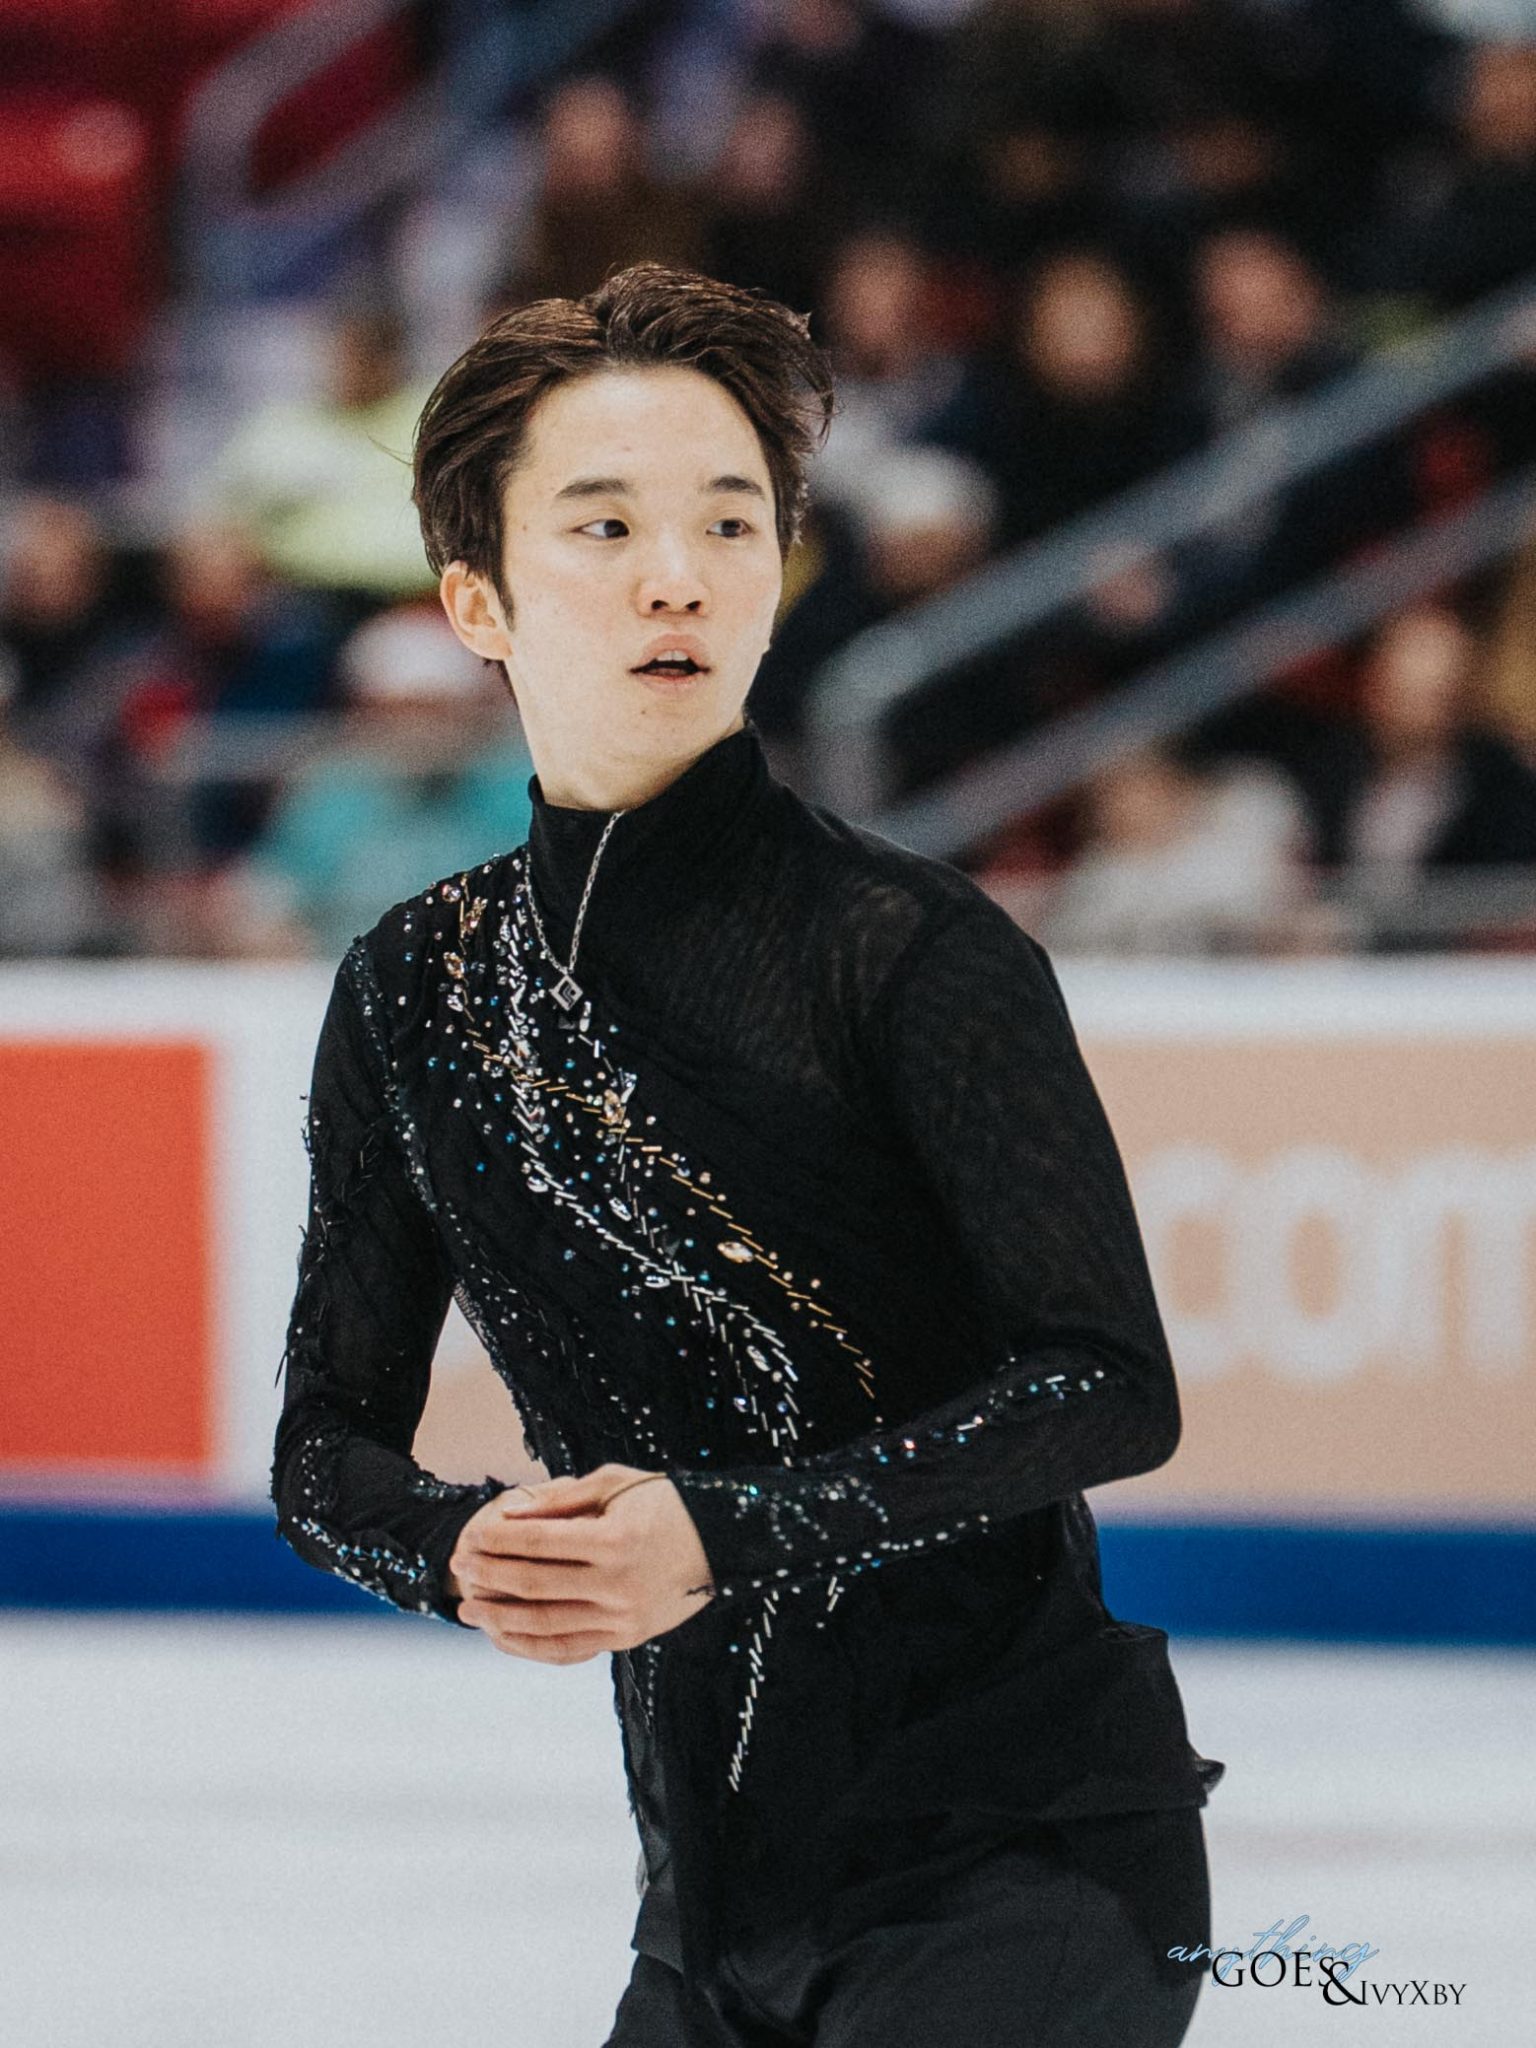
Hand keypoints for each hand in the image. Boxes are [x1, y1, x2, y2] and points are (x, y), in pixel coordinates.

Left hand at [447, 1464, 715, 1663]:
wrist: (724, 1541)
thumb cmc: (664, 1502)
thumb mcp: (616, 1483)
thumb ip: (562, 1500)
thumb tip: (510, 1514)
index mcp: (614, 1540)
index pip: (538, 1542)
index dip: (497, 1540)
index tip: (468, 1536)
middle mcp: (618, 1585)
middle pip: (534, 1585)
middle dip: (488, 1576)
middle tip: (458, 1567)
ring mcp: (623, 1618)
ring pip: (545, 1625)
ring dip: (499, 1618)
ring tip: (468, 1608)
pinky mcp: (627, 1639)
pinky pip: (568, 1649)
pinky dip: (530, 1645)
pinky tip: (502, 1635)